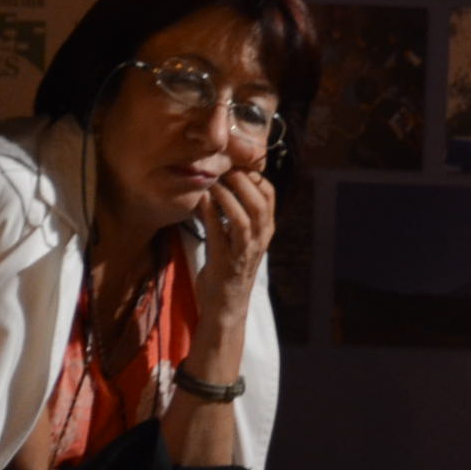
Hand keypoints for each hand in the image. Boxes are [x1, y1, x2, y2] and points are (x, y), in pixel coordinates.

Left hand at [194, 169, 276, 331]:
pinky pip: (218, 232)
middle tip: (223, 167)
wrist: (226, 305)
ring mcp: (243, 251)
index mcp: (265, 231)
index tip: (236, 164)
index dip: (255, 176)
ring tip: (212, 181)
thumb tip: (224, 188)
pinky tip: (200, 200)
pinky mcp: (224, 261)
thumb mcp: (242, 241)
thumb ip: (239, 218)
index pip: (270, 196)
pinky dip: (210, 213)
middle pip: (260, 203)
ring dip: (227, 195)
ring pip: (243, 217)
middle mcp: (259, 239)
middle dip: (242, 181)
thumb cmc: (230, 269)